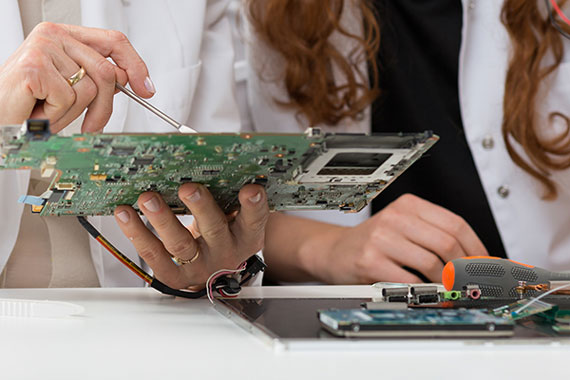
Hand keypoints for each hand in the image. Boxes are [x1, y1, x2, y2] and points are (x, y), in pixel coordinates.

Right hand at [0, 22, 153, 131]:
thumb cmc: (29, 104)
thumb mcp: (71, 88)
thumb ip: (97, 78)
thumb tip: (132, 81)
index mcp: (64, 36)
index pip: (113, 41)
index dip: (135, 65)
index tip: (146, 89)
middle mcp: (53, 35)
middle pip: (107, 71)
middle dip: (105, 106)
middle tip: (93, 126)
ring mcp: (42, 48)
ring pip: (90, 89)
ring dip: (73, 113)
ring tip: (49, 111)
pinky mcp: (34, 67)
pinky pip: (69, 99)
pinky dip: (56, 115)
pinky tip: (38, 111)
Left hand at [114, 184, 268, 288]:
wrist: (211, 270)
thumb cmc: (222, 232)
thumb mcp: (233, 215)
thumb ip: (225, 191)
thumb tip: (197, 150)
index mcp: (246, 235)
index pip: (255, 219)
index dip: (254, 206)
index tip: (250, 189)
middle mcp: (225, 252)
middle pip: (214, 230)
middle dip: (201, 208)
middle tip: (187, 188)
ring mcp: (199, 267)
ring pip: (180, 244)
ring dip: (161, 219)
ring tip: (147, 198)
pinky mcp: (174, 277)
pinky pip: (154, 255)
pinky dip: (137, 232)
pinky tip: (125, 213)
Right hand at [300, 194, 487, 283]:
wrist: (334, 251)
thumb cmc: (373, 243)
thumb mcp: (404, 229)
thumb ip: (435, 239)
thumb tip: (476, 262)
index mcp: (409, 205)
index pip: (455, 224)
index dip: (477, 249)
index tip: (485, 266)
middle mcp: (395, 217)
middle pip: (446, 243)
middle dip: (464, 268)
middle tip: (470, 283)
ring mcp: (381, 238)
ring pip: (431, 262)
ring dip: (445, 282)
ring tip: (449, 290)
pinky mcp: (370, 261)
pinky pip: (409, 281)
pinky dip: (424, 292)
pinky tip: (427, 294)